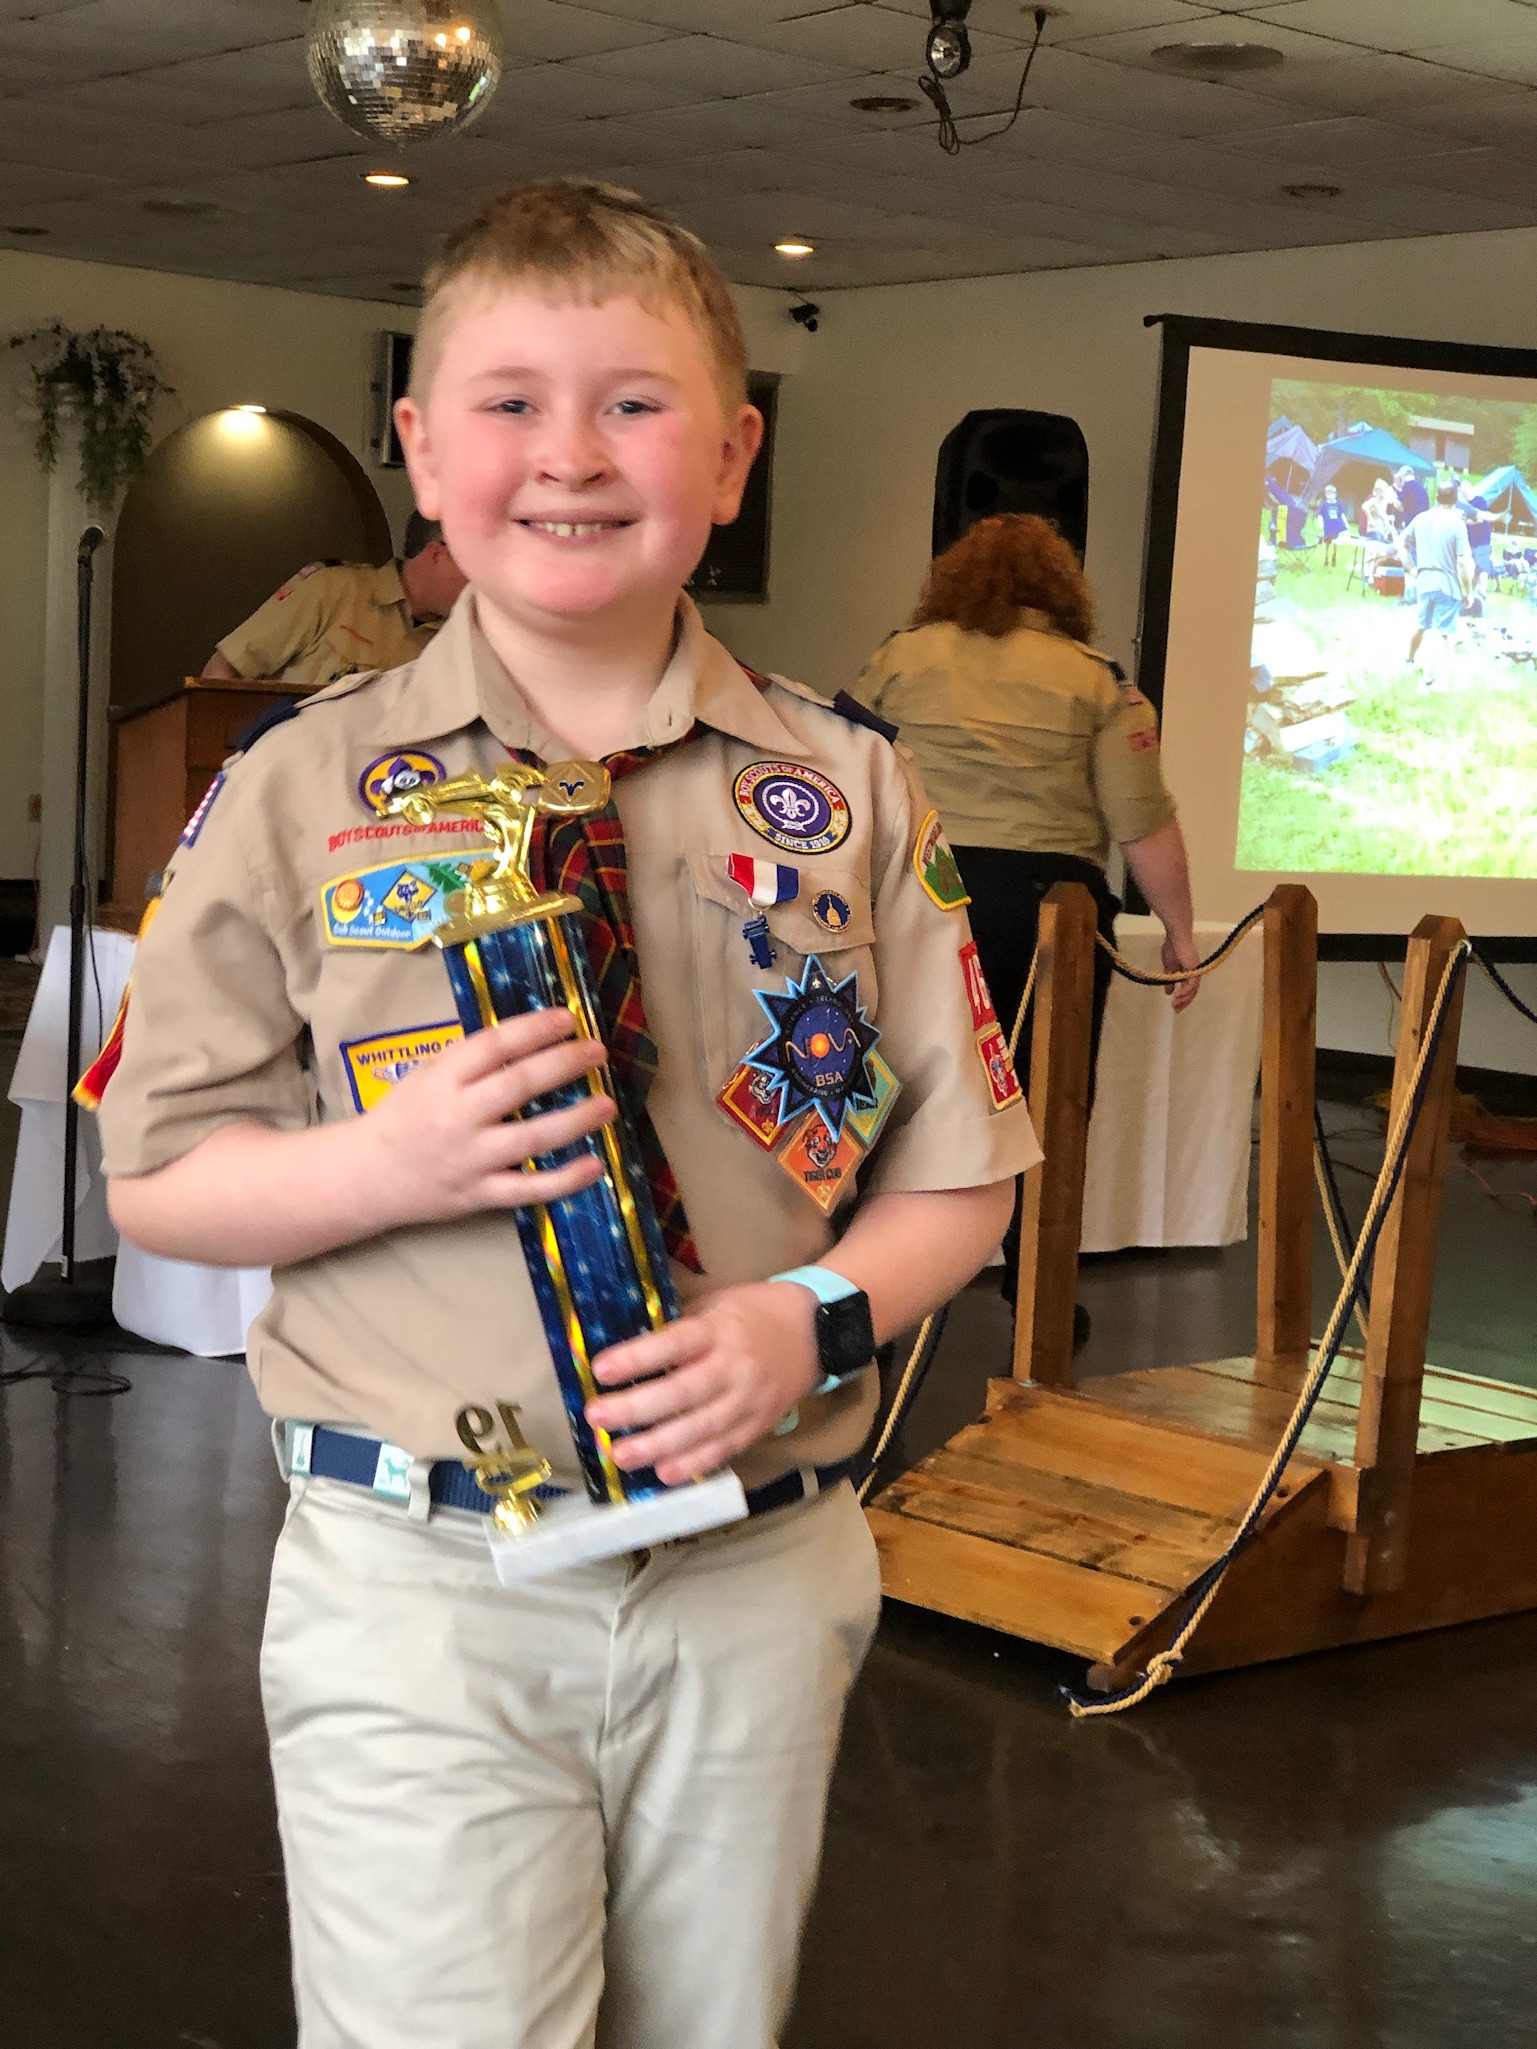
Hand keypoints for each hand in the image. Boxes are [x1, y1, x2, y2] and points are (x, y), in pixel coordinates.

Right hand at [359, 1008, 613, 1227]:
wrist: (367, 1176)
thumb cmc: (404, 1117)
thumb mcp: (427, 1074)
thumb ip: (470, 1059)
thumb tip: (530, 1035)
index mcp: (442, 1079)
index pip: (495, 1045)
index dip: (535, 1029)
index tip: (568, 1018)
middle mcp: (457, 1115)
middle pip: (519, 1084)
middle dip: (564, 1063)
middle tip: (598, 1051)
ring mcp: (471, 1158)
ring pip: (532, 1136)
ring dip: (576, 1119)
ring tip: (608, 1104)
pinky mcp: (480, 1194)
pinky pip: (529, 1188)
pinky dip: (564, 1180)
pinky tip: (595, 1165)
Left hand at [585, 1282, 820, 1485]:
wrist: (815, 1333)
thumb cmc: (753, 1313)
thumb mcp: (716, 1305)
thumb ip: (678, 1329)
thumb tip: (630, 1351)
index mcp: (719, 1331)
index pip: (674, 1344)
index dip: (638, 1358)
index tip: (600, 1369)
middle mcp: (734, 1368)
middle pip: (683, 1392)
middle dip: (636, 1408)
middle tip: (597, 1418)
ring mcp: (748, 1401)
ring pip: (701, 1428)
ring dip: (658, 1445)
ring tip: (620, 1455)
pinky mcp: (757, 1426)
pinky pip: (724, 1449)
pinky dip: (694, 1464)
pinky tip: (663, 1474)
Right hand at [1161, 930, 1200, 1012]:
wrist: (1176, 937)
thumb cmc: (1172, 947)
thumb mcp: (1168, 967)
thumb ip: (1170, 979)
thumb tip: (1169, 992)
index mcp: (1188, 971)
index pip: (1188, 988)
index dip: (1183, 998)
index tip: (1174, 1005)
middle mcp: (1194, 972)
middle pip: (1192, 991)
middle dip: (1184, 1002)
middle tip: (1176, 1010)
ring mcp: (1195, 970)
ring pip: (1193, 989)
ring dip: (1185, 999)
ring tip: (1175, 1005)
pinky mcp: (1194, 969)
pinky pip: (1192, 984)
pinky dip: (1186, 991)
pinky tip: (1178, 996)